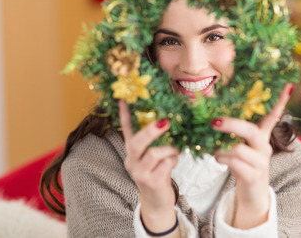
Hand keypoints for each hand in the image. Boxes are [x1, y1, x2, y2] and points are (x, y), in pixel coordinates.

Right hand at [119, 100, 179, 233]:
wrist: (156, 201)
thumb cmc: (158, 172)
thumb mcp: (155, 155)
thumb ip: (158, 140)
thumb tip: (170, 119)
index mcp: (132, 150)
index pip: (126, 128)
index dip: (125, 113)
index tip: (124, 97)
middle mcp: (131, 160)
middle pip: (136, 142)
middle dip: (151, 130)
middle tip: (165, 122)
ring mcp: (139, 172)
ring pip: (154, 153)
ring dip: (170, 148)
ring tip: (176, 148)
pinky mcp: (151, 182)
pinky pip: (165, 165)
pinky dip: (173, 160)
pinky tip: (174, 162)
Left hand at [213, 83, 293, 228]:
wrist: (252, 194)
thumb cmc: (243, 164)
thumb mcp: (240, 145)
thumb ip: (232, 132)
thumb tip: (213, 116)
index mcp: (262, 135)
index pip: (274, 115)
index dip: (280, 101)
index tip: (288, 85)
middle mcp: (265, 146)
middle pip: (251, 131)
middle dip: (231, 125)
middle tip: (214, 121)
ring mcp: (261, 162)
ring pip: (238, 149)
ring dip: (220, 148)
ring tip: (213, 149)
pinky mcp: (254, 176)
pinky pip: (234, 164)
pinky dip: (222, 159)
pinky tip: (218, 158)